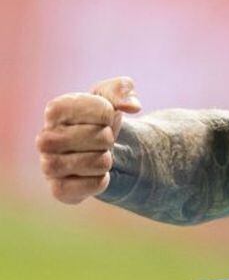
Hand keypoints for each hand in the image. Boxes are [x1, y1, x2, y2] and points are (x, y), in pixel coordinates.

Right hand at [37, 77, 141, 203]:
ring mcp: (48, 166)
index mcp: (55, 110)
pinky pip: (93, 186)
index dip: (112, 114)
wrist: (96, 152)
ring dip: (106, 160)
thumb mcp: (110, 98)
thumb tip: (132, 105)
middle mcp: (45, 138)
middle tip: (100, 141)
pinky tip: (94, 175)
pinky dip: (102, 181)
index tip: (102, 118)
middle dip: (110, 139)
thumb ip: (121, 89)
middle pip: (102, 138)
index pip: (103, 110)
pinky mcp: (58, 189)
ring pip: (98, 163)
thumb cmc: (100, 121)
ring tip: (97, 156)